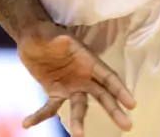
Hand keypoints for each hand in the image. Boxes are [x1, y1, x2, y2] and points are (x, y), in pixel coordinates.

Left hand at [18, 21, 134, 134]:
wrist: (31, 37)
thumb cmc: (45, 33)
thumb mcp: (49, 34)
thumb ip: (56, 40)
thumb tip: (64, 41)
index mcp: (88, 60)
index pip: (108, 77)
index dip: (120, 90)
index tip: (132, 104)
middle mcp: (83, 76)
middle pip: (102, 95)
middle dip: (114, 110)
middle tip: (127, 126)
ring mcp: (70, 86)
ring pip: (80, 107)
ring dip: (79, 122)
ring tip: (78, 136)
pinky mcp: (55, 93)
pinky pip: (50, 108)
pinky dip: (40, 117)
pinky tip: (27, 123)